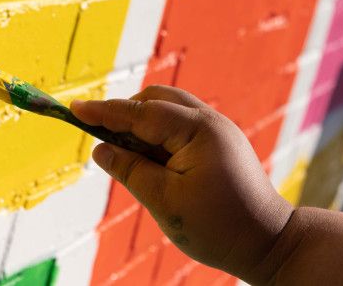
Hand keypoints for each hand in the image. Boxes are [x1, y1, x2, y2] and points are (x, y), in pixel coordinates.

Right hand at [70, 85, 292, 282]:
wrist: (267, 241)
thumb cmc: (218, 226)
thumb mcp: (165, 201)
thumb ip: (129, 170)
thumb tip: (100, 149)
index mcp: (199, 131)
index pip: (141, 113)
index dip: (105, 111)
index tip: (75, 108)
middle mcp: (210, 121)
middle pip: (156, 100)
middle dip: (124, 113)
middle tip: (98, 135)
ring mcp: (217, 129)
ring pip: (168, 109)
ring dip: (141, 123)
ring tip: (123, 150)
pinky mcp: (219, 141)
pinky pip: (180, 124)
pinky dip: (158, 132)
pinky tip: (148, 156)